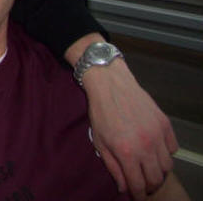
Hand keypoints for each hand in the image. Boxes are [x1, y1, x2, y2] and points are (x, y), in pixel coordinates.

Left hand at [81, 59, 177, 199]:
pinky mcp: (165, 124)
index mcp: (126, 152)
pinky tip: (154, 149)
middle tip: (143, 183)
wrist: (110, 84)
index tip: (137, 196)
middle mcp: (146, 146)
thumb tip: (123, 187)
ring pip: (167, 165)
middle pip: (156, 178)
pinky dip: (166, 153)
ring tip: (148, 166)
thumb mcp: (100, 141)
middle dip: (149, 185)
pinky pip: (172, 148)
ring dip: (158, 170)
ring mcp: (158, 135)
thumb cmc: (101, 112)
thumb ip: (113, 167)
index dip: (138, 194)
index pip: (138, 184)